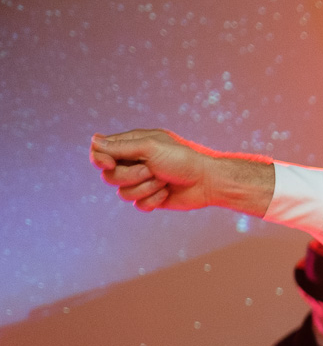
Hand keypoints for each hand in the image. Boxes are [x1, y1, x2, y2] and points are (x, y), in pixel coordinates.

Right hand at [89, 128, 273, 213]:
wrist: (207, 181)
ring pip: (123, 193)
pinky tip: (167, 193)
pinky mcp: (149, 199)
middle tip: (153, 169)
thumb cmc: (181, 159)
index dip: (100, 160)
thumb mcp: (150, 147)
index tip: (109, 163)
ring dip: (146, 187)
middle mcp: (132, 164)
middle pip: (109, 177)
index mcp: (131, 146)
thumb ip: (120, 147)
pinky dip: (154, 199)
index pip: (100, 153)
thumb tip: (93, 141)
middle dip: (132, 175)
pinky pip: (138, 205)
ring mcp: (140, 182)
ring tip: (164, 180)